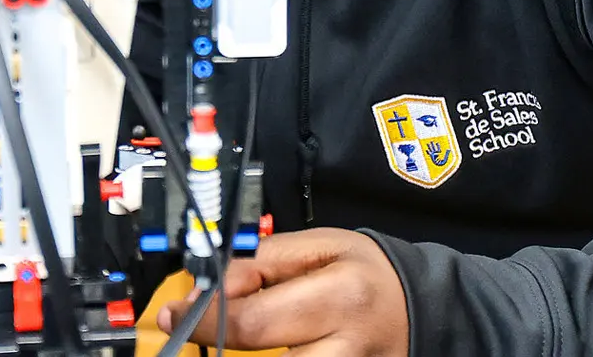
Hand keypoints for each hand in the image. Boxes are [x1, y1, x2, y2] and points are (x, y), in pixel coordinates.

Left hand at [157, 228, 408, 355]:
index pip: (254, 319)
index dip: (206, 318)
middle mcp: (346, 346)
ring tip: (231, 334)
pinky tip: (261, 348)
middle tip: (190, 327)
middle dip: (219, 341)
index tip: (174, 313)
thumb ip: (263, 262)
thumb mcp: (318, 246)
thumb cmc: (364, 271)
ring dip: (249, 356)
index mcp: (338, 296)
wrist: (418, 307)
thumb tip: (211, 283)